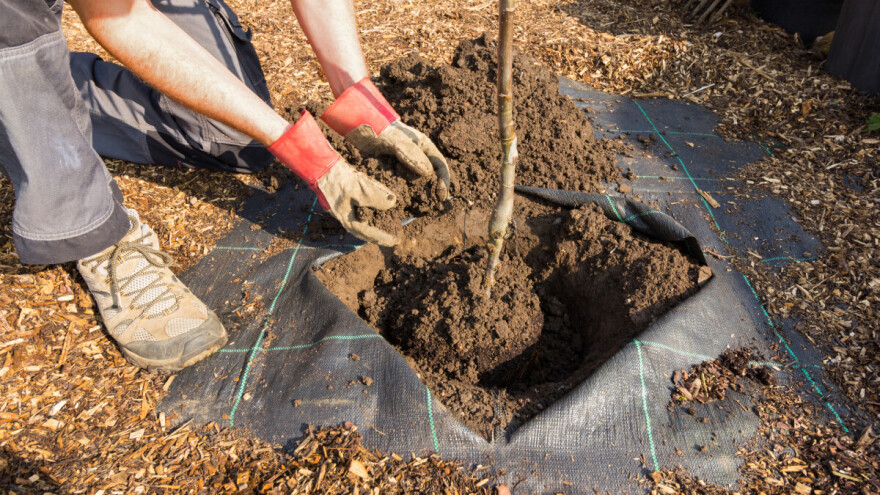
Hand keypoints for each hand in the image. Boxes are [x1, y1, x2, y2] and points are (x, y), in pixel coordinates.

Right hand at [268, 111, 397, 245]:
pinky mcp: (342, 194)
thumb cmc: (336, 178)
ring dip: (375, 218)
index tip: (395, 240)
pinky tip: (377, 201)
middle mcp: (343, 213)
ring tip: (388, 220)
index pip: (366, 232)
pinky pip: (359, 204)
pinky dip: (370, 205)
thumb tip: (392, 204)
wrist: (319, 162)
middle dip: (378, 230)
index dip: (381, 237)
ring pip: (361, 216)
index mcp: (345, 217)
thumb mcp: (359, 188)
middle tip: (393, 233)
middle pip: (363, 226)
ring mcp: (342, 204)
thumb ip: (376, 197)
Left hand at [321, 78, 451, 200]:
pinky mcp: (391, 168)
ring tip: (404, 193)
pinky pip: (400, 181)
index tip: (440, 196)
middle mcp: (416, 155)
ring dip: (411, 189)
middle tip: (422, 200)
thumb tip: (429, 173)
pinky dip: (399, 188)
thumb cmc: (379, 129)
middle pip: (429, 176)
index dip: (443, 181)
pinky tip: (393, 191)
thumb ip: (411, 155)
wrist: (357, 126)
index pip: (440, 165)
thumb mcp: (396, 141)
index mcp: (423, 146)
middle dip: (427, 188)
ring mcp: (403, 162)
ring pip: (413, 181)